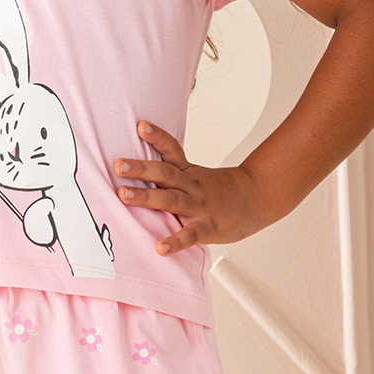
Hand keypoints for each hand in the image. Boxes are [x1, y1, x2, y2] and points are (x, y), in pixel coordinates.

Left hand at [114, 122, 273, 256]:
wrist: (256, 199)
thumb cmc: (219, 190)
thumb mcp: (195, 175)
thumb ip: (170, 173)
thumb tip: (135, 168)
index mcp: (188, 172)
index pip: (172, 149)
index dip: (157, 137)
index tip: (140, 126)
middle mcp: (191, 186)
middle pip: (164, 173)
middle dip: (139, 169)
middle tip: (117, 165)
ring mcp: (199, 206)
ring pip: (171, 199)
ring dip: (146, 196)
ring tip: (124, 195)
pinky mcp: (207, 227)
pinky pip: (189, 235)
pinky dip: (175, 241)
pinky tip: (160, 247)